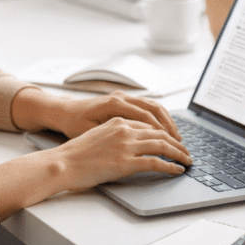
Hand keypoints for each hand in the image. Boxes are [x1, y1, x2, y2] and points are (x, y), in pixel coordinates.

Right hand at [51, 117, 191, 191]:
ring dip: (179, 153)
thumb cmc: (75, 154)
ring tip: (187, 160)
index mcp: (117, 121)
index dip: (164, 133)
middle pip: (160, 133)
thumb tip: (127, 145)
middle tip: (186, 151)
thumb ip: (114, 136)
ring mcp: (126, 146)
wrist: (63, 163)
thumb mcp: (97, 136)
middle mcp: (124, 130)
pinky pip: (156, 162)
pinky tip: (178, 170)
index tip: (172, 141)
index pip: (149, 124)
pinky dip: (171, 166)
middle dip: (176, 143)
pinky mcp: (126, 162)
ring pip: (162, 145)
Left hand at [56, 91, 182, 141]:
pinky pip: (146, 107)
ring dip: (167, 122)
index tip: (174, 146)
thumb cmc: (74, 124)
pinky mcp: (124, 101)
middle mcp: (121, 97)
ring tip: (177, 139)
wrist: (63, 112)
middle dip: (170, 128)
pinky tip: (164, 131)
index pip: (147, 117)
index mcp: (114, 104)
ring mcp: (123, 97)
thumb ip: (113, 137)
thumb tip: (135, 146)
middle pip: (154, 109)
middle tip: (181, 145)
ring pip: (153, 106)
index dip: (162, 133)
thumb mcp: (90, 133)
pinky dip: (158, 119)